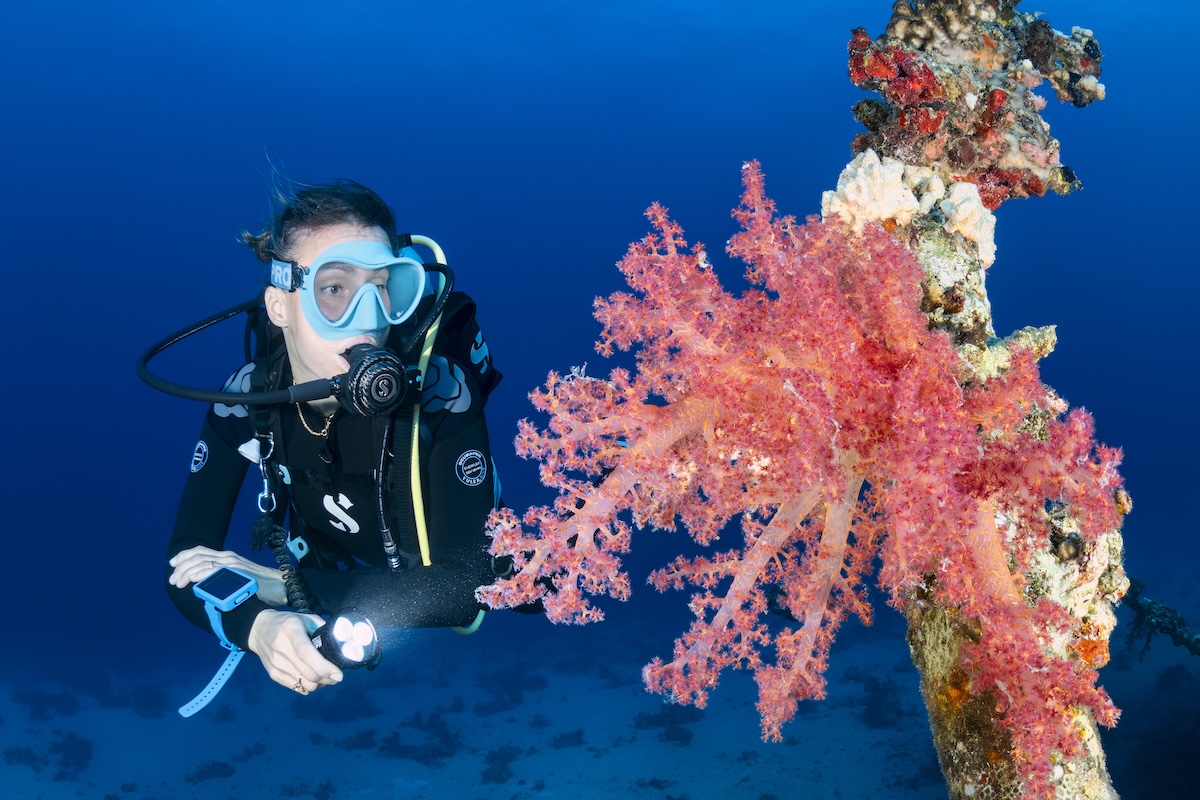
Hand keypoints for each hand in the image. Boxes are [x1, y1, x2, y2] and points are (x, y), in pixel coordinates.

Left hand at [168, 546, 287, 605]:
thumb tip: (211, 588)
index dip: (184, 555)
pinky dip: (197, 575)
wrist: (281, 586)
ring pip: (200, 563)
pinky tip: (189, 581)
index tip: (173, 563)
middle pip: (197, 556)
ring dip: (185, 572)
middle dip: (180, 566)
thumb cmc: (263, 587)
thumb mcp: (241, 578)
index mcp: (228, 558)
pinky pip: (210, 571)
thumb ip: (226, 579)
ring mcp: (231, 564)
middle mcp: (228, 558)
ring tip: (177, 583)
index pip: (201, 551)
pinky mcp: (233, 573)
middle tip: (172, 578)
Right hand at [248, 610, 343, 693]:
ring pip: (304, 684)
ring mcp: (275, 664)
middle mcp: (281, 648)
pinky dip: (309, 687)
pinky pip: (296, 688)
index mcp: (291, 631)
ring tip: (326, 678)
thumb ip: (322, 628)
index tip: (338, 674)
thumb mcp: (305, 618)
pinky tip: (313, 679)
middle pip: (308, 673)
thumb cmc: (288, 622)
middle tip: (336, 676)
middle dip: (327, 679)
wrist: (258, 629)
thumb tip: (342, 641)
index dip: (324, 667)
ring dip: (320, 685)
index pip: (306, 653)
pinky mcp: (273, 674)